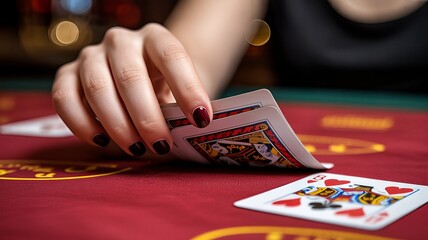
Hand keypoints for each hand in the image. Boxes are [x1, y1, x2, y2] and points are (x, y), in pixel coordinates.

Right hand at [52, 23, 212, 156]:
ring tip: (137, 150)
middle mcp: (121, 41)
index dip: (188, 88)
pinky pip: (65, 99)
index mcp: (155, 38)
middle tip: (161, 145)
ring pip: (97, 88)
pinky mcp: (67, 74)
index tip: (201, 119)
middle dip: (147, 117)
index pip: (172, 56)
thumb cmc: (164, 87)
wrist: (139, 76)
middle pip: (130, 76)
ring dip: (117, 125)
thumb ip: (181, 109)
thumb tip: (187, 139)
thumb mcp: (178, 92)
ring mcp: (91, 56)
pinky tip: (102, 141)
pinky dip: (82, 124)